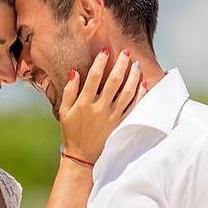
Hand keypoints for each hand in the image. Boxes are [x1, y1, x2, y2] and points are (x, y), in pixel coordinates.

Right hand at [59, 48, 145, 163]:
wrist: (82, 156)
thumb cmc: (71, 132)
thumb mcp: (64, 112)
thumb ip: (70, 91)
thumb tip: (75, 72)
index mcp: (84, 103)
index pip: (93, 77)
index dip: (100, 62)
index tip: (106, 51)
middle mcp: (100, 108)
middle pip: (114, 81)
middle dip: (122, 64)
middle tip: (127, 52)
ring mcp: (112, 116)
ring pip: (128, 92)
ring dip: (134, 76)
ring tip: (137, 65)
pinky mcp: (120, 124)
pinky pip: (134, 106)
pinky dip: (140, 94)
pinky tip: (143, 83)